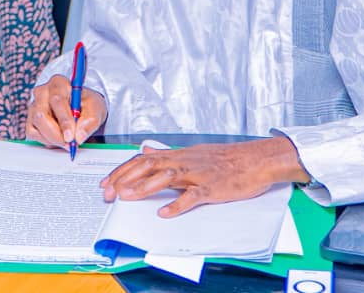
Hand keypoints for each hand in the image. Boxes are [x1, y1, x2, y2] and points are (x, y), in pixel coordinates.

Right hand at [25, 74, 106, 149]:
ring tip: (67, 141)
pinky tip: (58, 138)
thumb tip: (79, 135)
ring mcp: (34, 106)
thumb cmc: (87, 104)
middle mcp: (42, 92)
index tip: (71, 136)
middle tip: (69, 144)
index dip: (64, 120)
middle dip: (56, 134)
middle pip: (41, 114)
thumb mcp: (96, 109)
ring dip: (52, 138)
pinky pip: (32, 134)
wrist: (81, 108)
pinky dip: (46, 140)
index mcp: (59, 83)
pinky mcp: (30, 119)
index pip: (57, 101)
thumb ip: (90, 121)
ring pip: (36, 126)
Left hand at [100, 138, 309, 217]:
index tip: (107, 183)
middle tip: (108, 193)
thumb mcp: (194, 152)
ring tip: (127, 197)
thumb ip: (169, 154)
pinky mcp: (213, 187)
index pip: (144, 159)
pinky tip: (165, 213)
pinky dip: (178, 204)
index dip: (123, 170)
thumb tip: (147, 151)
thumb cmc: (227, 158)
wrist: (256, 159)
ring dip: (144, 187)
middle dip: (125, 178)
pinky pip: (193, 195)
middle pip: (149, 165)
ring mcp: (199, 174)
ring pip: (167, 177)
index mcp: (180, 155)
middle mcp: (185, 161)